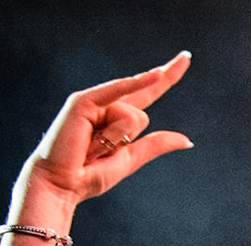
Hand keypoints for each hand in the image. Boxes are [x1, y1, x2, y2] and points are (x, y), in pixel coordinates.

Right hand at [15, 53, 194, 213]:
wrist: (62, 184)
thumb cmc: (89, 175)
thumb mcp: (130, 159)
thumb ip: (156, 145)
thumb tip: (187, 140)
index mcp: (118, 117)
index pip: (149, 92)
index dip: (169, 75)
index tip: (187, 57)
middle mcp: (108, 104)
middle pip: (141, 116)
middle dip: (126, 140)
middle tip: (98, 153)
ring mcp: (95, 100)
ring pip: (131, 115)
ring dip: (114, 139)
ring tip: (90, 147)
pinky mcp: (83, 100)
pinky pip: (118, 91)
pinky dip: (135, 83)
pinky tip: (158, 74)